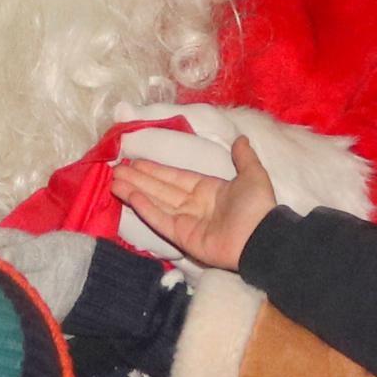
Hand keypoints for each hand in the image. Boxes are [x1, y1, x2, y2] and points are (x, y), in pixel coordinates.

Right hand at [111, 132, 279, 272]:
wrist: (262, 237)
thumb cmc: (257, 206)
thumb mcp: (253, 174)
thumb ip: (244, 157)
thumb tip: (240, 138)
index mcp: (208, 189)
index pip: (175, 177)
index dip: (155, 170)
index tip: (135, 161)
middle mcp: (193, 204)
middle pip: (160, 188)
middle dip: (139, 179)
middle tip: (116, 168)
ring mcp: (186, 222)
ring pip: (155, 202)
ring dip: (135, 191)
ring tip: (114, 181)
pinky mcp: (182, 237)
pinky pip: (160, 220)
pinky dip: (145, 208)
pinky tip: (130, 196)